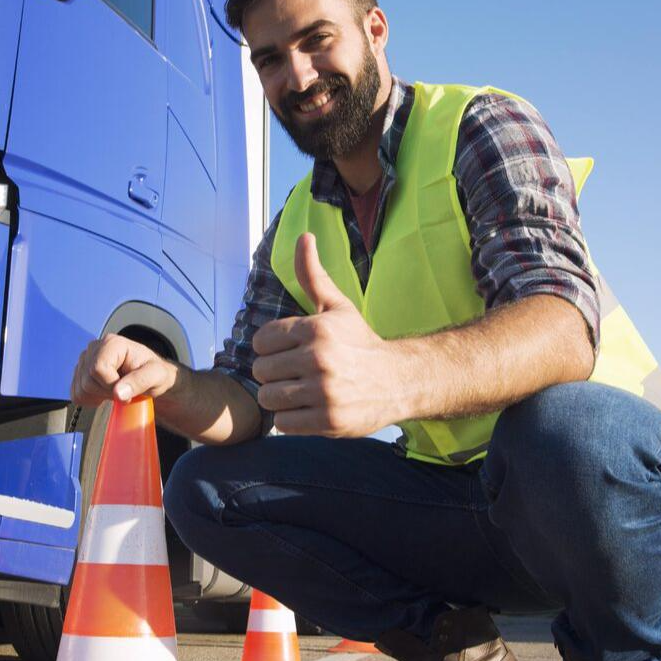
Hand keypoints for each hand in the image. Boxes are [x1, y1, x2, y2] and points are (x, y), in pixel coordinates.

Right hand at [70, 334, 178, 406]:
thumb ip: (139, 382)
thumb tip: (118, 392)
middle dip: (105, 392)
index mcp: (112, 344)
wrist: (149, 376)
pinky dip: (89, 399)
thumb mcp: (156, 376)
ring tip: (114, 390)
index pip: (98, 368)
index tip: (127, 390)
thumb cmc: (154, 373)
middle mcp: (95, 348)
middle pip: (87, 379)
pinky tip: (103, 394)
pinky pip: (75, 393)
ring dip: (98, 396)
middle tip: (123, 391)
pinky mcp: (80, 372)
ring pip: (80, 387)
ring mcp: (85, 360)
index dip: (110, 385)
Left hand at [251, 233, 404, 436]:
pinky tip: (309, 409)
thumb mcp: (336, 307)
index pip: (261, 341)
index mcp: (316, 329)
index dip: (271, 348)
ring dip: (280, 398)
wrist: (399, 381)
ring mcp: (324, 391)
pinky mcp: (329, 420)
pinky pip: (283, 424)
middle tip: (296, 374)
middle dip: (274, 374)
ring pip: (269, 398)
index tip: (290, 351)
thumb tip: (303, 236)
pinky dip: (291, 420)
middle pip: (261, 371)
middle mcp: (319, 358)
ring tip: (300, 392)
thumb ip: (312, 275)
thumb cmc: (360, 342)